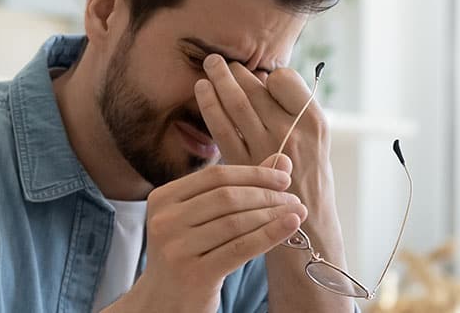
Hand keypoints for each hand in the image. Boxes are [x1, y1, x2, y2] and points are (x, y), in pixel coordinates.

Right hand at [103, 154, 307, 311]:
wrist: (164, 302)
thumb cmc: (188, 255)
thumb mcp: (202, 219)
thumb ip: (237, 188)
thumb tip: (281, 160)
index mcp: (162, 199)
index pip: (215, 176)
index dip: (253, 174)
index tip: (283, 178)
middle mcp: (164, 221)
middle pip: (227, 197)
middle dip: (266, 195)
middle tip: (293, 198)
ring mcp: (176, 248)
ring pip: (236, 222)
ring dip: (273, 214)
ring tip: (297, 212)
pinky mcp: (194, 274)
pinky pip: (241, 248)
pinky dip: (270, 234)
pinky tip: (290, 226)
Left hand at [194, 54, 332, 212]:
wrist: (308, 228)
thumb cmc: (311, 181)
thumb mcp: (318, 142)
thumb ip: (295, 113)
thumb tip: (264, 79)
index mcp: (314, 122)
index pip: (284, 79)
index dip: (269, 75)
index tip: (260, 77)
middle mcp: (292, 133)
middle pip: (256, 89)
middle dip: (235, 71)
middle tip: (220, 61)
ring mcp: (266, 149)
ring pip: (236, 103)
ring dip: (219, 80)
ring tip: (209, 65)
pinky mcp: (243, 165)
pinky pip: (221, 128)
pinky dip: (209, 105)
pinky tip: (202, 91)